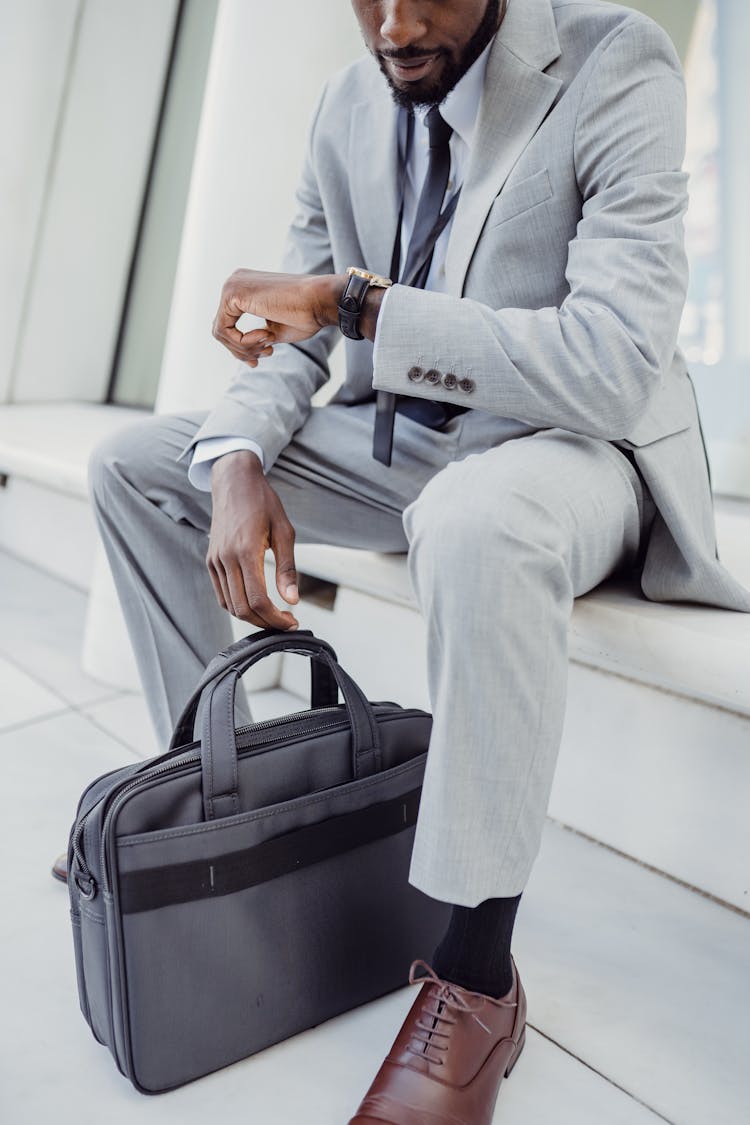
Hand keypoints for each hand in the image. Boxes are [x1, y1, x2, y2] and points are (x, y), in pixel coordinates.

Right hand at [206, 449, 298, 628]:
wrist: (234, 482)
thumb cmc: (263, 502)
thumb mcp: (284, 531)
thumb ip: (287, 568)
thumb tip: (293, 600)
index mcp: (245, 551)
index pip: (258, 600)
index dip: (276, 619)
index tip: (292, 622)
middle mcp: (226, 559)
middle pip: (242, 608)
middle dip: (266, 623)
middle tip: (286, 623)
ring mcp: (215, 561)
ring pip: (230, 605)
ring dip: (252, 617)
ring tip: (273, 615)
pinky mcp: (210, 560)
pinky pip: (221, 594)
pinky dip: (238, 605)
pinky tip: (256, 604)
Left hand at [212, 268, 343, 366]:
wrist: (320, 300)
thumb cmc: (306, 315)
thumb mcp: (275, 331)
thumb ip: (255, 336)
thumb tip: (241, 351)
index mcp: (244, 287)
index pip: (227, 323)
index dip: (240, 348)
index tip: (257, 361)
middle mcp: (234, 282)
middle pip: (221, 329)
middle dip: (242, 350)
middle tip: (267, 354)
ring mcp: (231, 285)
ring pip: (221, 332)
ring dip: (245, 349)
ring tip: (268, 346)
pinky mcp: (232, 293)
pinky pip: (224, 330)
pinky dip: (243, 342)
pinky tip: (265, 337)